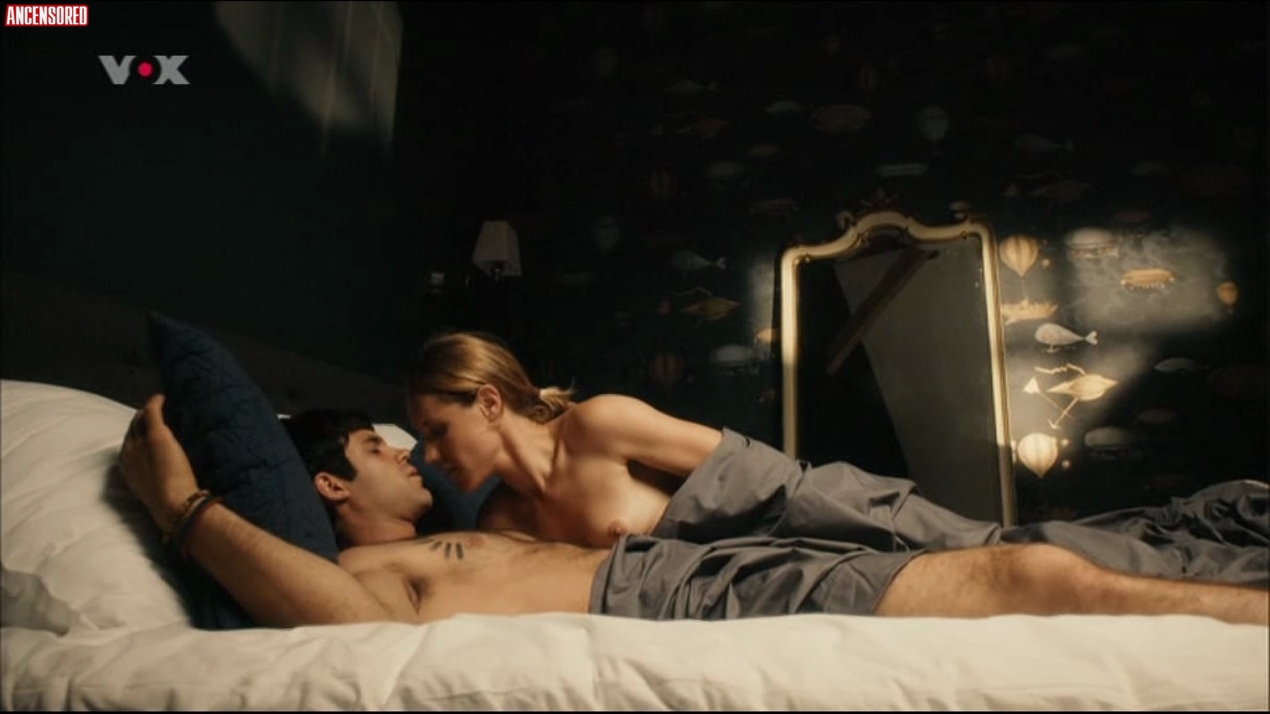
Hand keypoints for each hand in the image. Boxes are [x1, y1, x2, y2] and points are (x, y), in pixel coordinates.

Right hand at [119, 394, 201, 527]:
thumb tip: (157, 477)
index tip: (144, 431)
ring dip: (147, 412)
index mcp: (125, 468)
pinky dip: (155, 403)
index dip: (136, 435)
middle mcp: (128, 453)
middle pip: (132, 430)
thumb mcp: (149, 490)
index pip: (127, 443)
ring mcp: (141, 443)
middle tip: (150, 415)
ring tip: (154, 408)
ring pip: (140, 420)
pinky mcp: (156, 436)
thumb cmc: (167, 502)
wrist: (173, 503)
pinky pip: (151, 412)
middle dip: (139, 422)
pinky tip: (161, 397)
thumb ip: (148, 478)